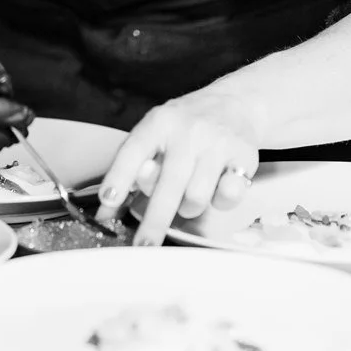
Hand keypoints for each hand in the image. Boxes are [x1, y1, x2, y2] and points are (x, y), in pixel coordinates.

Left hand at [95, 89, 261, 245]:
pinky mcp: (243, 155)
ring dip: (188, 209)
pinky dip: (219, 202)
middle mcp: (187, 130)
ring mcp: (216, 142)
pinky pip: (227, 196)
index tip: (107, 202)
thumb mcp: (157, 132)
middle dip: (153, 222)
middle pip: (167, 185)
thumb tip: (110, 209)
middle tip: (144, 246)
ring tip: (188, 197)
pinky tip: (217, 188)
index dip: (118, 178)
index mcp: (158, 123)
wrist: (235, 103)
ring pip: (196, 198)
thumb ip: (135, 165)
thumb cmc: (186, 127)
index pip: (133, 152)